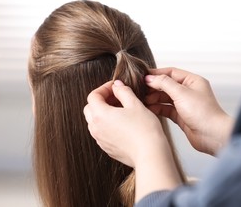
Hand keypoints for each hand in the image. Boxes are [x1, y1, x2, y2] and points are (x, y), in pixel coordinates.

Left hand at [84, 80, 181, 201]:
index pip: (93, 96)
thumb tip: (117, 86)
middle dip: (101, 100)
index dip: (104, 88)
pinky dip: (107, 125)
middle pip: (90, 108)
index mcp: (100, 115)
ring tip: (121, 110)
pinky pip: (101, 133)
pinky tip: (123, 123)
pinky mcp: (107, 148)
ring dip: (103, 113)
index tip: (115, 87)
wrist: (150, 154)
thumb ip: (123, 92)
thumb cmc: (145, 130)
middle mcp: (96, 128)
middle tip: (116, 96)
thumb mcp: (135, 104)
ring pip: (94, 121)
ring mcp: (100, 140)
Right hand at [145, 67, 233, 155]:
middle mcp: (189, 91)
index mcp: (193, 81)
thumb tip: (150, 78)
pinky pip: (166, 109)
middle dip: (154, 87)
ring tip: (143, 100)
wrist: (212, 136)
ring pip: (165, 98)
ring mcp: (185, 104)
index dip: (157, 74)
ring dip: (154, 98)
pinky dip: (158, 108)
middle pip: (167, 85)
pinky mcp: (182, 117)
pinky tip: (149, 109)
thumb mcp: (181, 93)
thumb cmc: (203, 113)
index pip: (171, 72)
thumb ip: (164, 83)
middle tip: (141, 90)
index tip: (143, 77)